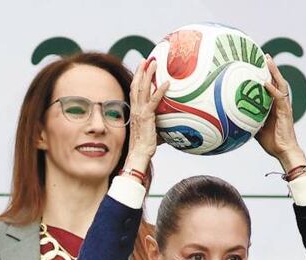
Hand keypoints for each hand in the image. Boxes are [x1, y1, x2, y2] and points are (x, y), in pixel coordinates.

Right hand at [124, 56, 170, 172]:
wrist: (139, 154)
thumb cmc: (145, 145)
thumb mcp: (152, 130)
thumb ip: (158, 123)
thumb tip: (170, 122)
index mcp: (135, 111)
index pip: (134, 91)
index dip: (137, 78)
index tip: (141, 68)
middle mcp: (136, 109)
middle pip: (136, 85)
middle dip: (141, 71)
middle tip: (146, 59)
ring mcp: (140, 112)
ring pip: (143, 89)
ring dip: (148, 75)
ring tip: (154, 63)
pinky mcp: (147, 116)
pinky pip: (154, 101)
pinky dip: (160, 91)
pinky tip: (167, 83)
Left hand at [255, 56, 305, 169]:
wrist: (283, 151)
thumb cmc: (271, 141)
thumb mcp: (255, 128)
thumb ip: (248, 120)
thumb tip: (233, 118)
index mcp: (274, 105)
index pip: (271, 86)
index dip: (266, 75)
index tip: (258, 64)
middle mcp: (280, 103)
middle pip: (277, 81)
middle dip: (271, 68)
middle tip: (265, 55)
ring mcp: (284, 106)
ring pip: (281, 84)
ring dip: (274, 72)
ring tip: (268, 60)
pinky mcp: (286, 112)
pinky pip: (279, 97)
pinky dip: (273, 89)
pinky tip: (266, 82)